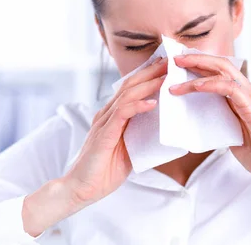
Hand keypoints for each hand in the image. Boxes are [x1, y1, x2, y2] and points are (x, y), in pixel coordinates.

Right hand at [23, 57, 166, 235]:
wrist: (81, 189)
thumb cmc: (104, 171)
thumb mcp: (129, 149)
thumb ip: (140, 136)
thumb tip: (162, 130)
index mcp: (112, 116)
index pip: (131, 90)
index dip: (148, 77)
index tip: (166, 67)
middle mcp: (106, 115)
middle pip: (130, 86)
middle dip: (150, 72)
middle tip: (169, 61)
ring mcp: (104, 123)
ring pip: (127, 96)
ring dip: (148, 84)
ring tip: (166, 76)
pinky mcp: (104, 134)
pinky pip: (122, 114)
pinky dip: (138, 106)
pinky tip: (152, 103)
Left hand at [169, 54, 250, 208]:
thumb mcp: (232, 133)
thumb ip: (220, 122)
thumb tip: (200, 120)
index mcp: (244, 96)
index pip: (221, 72)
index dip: (201, 66)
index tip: (180, 66)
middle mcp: (249, 91)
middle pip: (221, 64)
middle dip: (197, 59)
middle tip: (175, 59)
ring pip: (223, 71)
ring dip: (199, 68)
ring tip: (178, 69)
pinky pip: (230, 88)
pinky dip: (211, 84)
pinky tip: (196, 86)